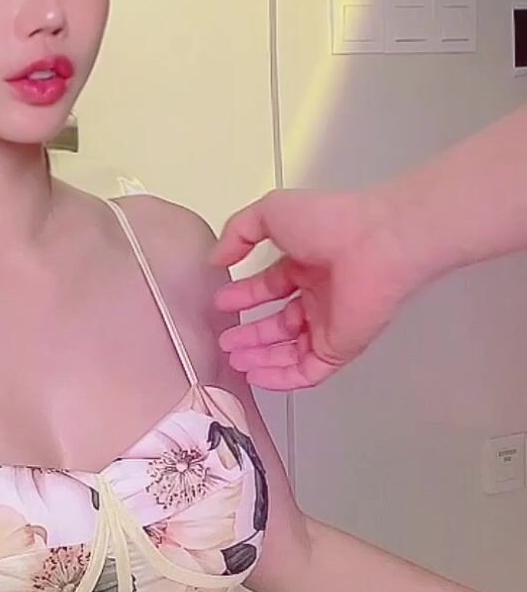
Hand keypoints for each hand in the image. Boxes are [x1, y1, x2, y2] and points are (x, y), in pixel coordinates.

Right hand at [208, 187, 415, 390]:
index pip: (271, 286)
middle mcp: (320, 294)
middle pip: (279, 323)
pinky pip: (308, 371)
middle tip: (226, 340)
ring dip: (261, 358)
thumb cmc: (331, 222)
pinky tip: (257, 378)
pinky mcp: (340, 347)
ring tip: (234, 361)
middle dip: (250, 334)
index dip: (244, 297)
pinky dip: (281, 379)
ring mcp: (331, 322)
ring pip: (291, 350)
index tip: (221, 303)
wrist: (375, 244)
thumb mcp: (270, 212)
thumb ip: (237, 233)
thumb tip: (217, 258)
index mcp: (306, 262)